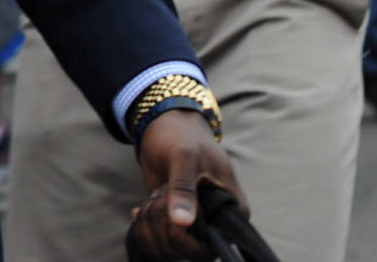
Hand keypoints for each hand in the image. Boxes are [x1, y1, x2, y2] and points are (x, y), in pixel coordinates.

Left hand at [128, 110, 243, 258]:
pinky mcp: (173, 222)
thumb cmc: (183, 138)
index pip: (207, 247)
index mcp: (232, 212)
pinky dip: (144, 224)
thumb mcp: (184, 158)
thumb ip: (183, 189)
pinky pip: (155, 239)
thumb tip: (183, 223)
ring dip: (150, 223)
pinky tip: (144, 205)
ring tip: (155, 196)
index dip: (180, 235)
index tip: (166, 205)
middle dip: (161, 225)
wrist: (165, 126)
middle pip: (184, 251)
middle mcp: (216, 224)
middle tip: (159, 195)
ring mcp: (194, 224)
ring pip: (166, 247)